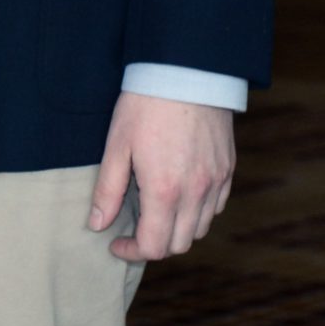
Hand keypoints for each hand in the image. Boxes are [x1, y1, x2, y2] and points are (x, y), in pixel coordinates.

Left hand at [90, 91, 234, 260]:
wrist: (185, 73)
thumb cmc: (144, 106)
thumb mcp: (116, 145)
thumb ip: (108, 190)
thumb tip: (97, 224)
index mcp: (164, 190)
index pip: (154, 246)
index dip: (132, 252)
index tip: (116, 244)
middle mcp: (195, 193)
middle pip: (179, 245)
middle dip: (154, 245)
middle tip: (133, 230)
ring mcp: (215, 183)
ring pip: (200, 229)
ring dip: (177, 231)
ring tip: (155, 212)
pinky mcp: (227, 170)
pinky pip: (215, 207)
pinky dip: (197, 212)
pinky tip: (179, 196)